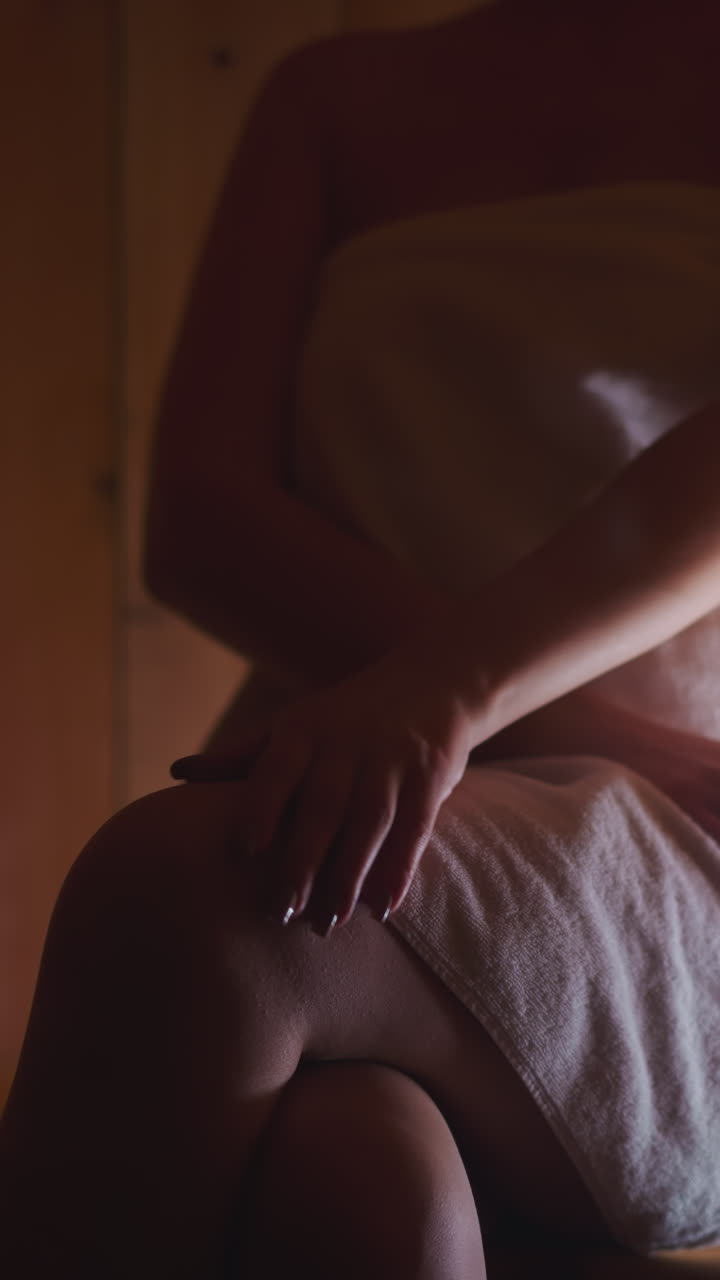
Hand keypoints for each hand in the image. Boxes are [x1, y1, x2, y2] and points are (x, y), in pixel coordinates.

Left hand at [173, 636, 473, 934]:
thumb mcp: (294, 724)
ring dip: (350, 873)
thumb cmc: (346, 715)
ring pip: (369, 820)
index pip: (278, 768)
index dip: (262, 807)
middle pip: (323, 805)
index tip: (245, 852)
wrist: (433, 679)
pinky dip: (399, 867)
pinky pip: (415, 827)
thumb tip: (176, 773)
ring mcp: (392, 759)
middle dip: (303, 859)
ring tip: (329, 921)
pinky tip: (384, 906)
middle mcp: (347, 743)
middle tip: (281, 911)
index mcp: (305, 729)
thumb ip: (242, 755)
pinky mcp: (430, 777)